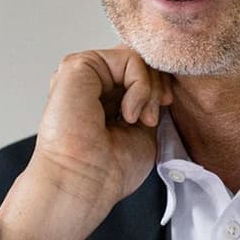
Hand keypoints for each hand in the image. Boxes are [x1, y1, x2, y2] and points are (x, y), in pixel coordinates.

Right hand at [0, 48, 173, 239]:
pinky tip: (128, 113)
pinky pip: (127, 58)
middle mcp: (88, 83)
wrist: (84, 182)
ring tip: (140, 119)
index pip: (136, 71)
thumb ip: (147, 100)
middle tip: (152, 117)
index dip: (157, 86)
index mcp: (99, 98)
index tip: (161, 111)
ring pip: (135, 57)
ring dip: (149, 88)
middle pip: (137, 60)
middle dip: (157, 86)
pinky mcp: (77, 66)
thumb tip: (163, 79)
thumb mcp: (142, 129)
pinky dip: (140, 85)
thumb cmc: (108, 169)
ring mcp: (82, 74)